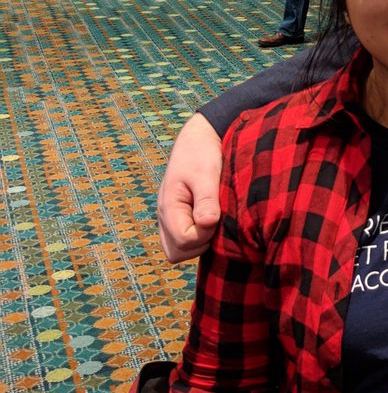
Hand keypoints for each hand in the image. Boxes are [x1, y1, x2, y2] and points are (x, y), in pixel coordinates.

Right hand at [156, 114, 222, 262]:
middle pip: (176, 253)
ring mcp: (171, 218)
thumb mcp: (206, 173)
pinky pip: (183, 242)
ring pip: (179, 251)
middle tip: (216, 222)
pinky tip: (212, 221)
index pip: (183, 241)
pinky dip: (198, 239)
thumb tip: (207, 224)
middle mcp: (165, 216)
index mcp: (169, 206)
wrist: (199, 139)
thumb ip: (206, 199)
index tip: (216, 217)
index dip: (204, 235)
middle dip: (200, 243)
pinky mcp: (180, 217)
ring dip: (199, 243)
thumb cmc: (202, 153)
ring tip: (214, 220)